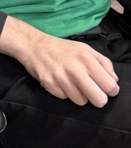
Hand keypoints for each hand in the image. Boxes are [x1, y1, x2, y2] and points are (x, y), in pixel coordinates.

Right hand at [0, 18, 118, 106]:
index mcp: (87, 59)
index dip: (111, 91)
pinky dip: (64, 93)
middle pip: (99, 100)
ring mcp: (61, 78)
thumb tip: (114, 81)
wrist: (33, 45)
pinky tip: (60, 82)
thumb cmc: (62, 48)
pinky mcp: (49, 84)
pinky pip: (65, 98)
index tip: (106, 89)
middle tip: (92, 91)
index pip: (109, 86)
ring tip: (72, 83)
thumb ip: (104, 63)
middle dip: (98, 98)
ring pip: (82, 102)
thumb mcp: (85, 49)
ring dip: (79, 95)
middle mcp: (75, 69)